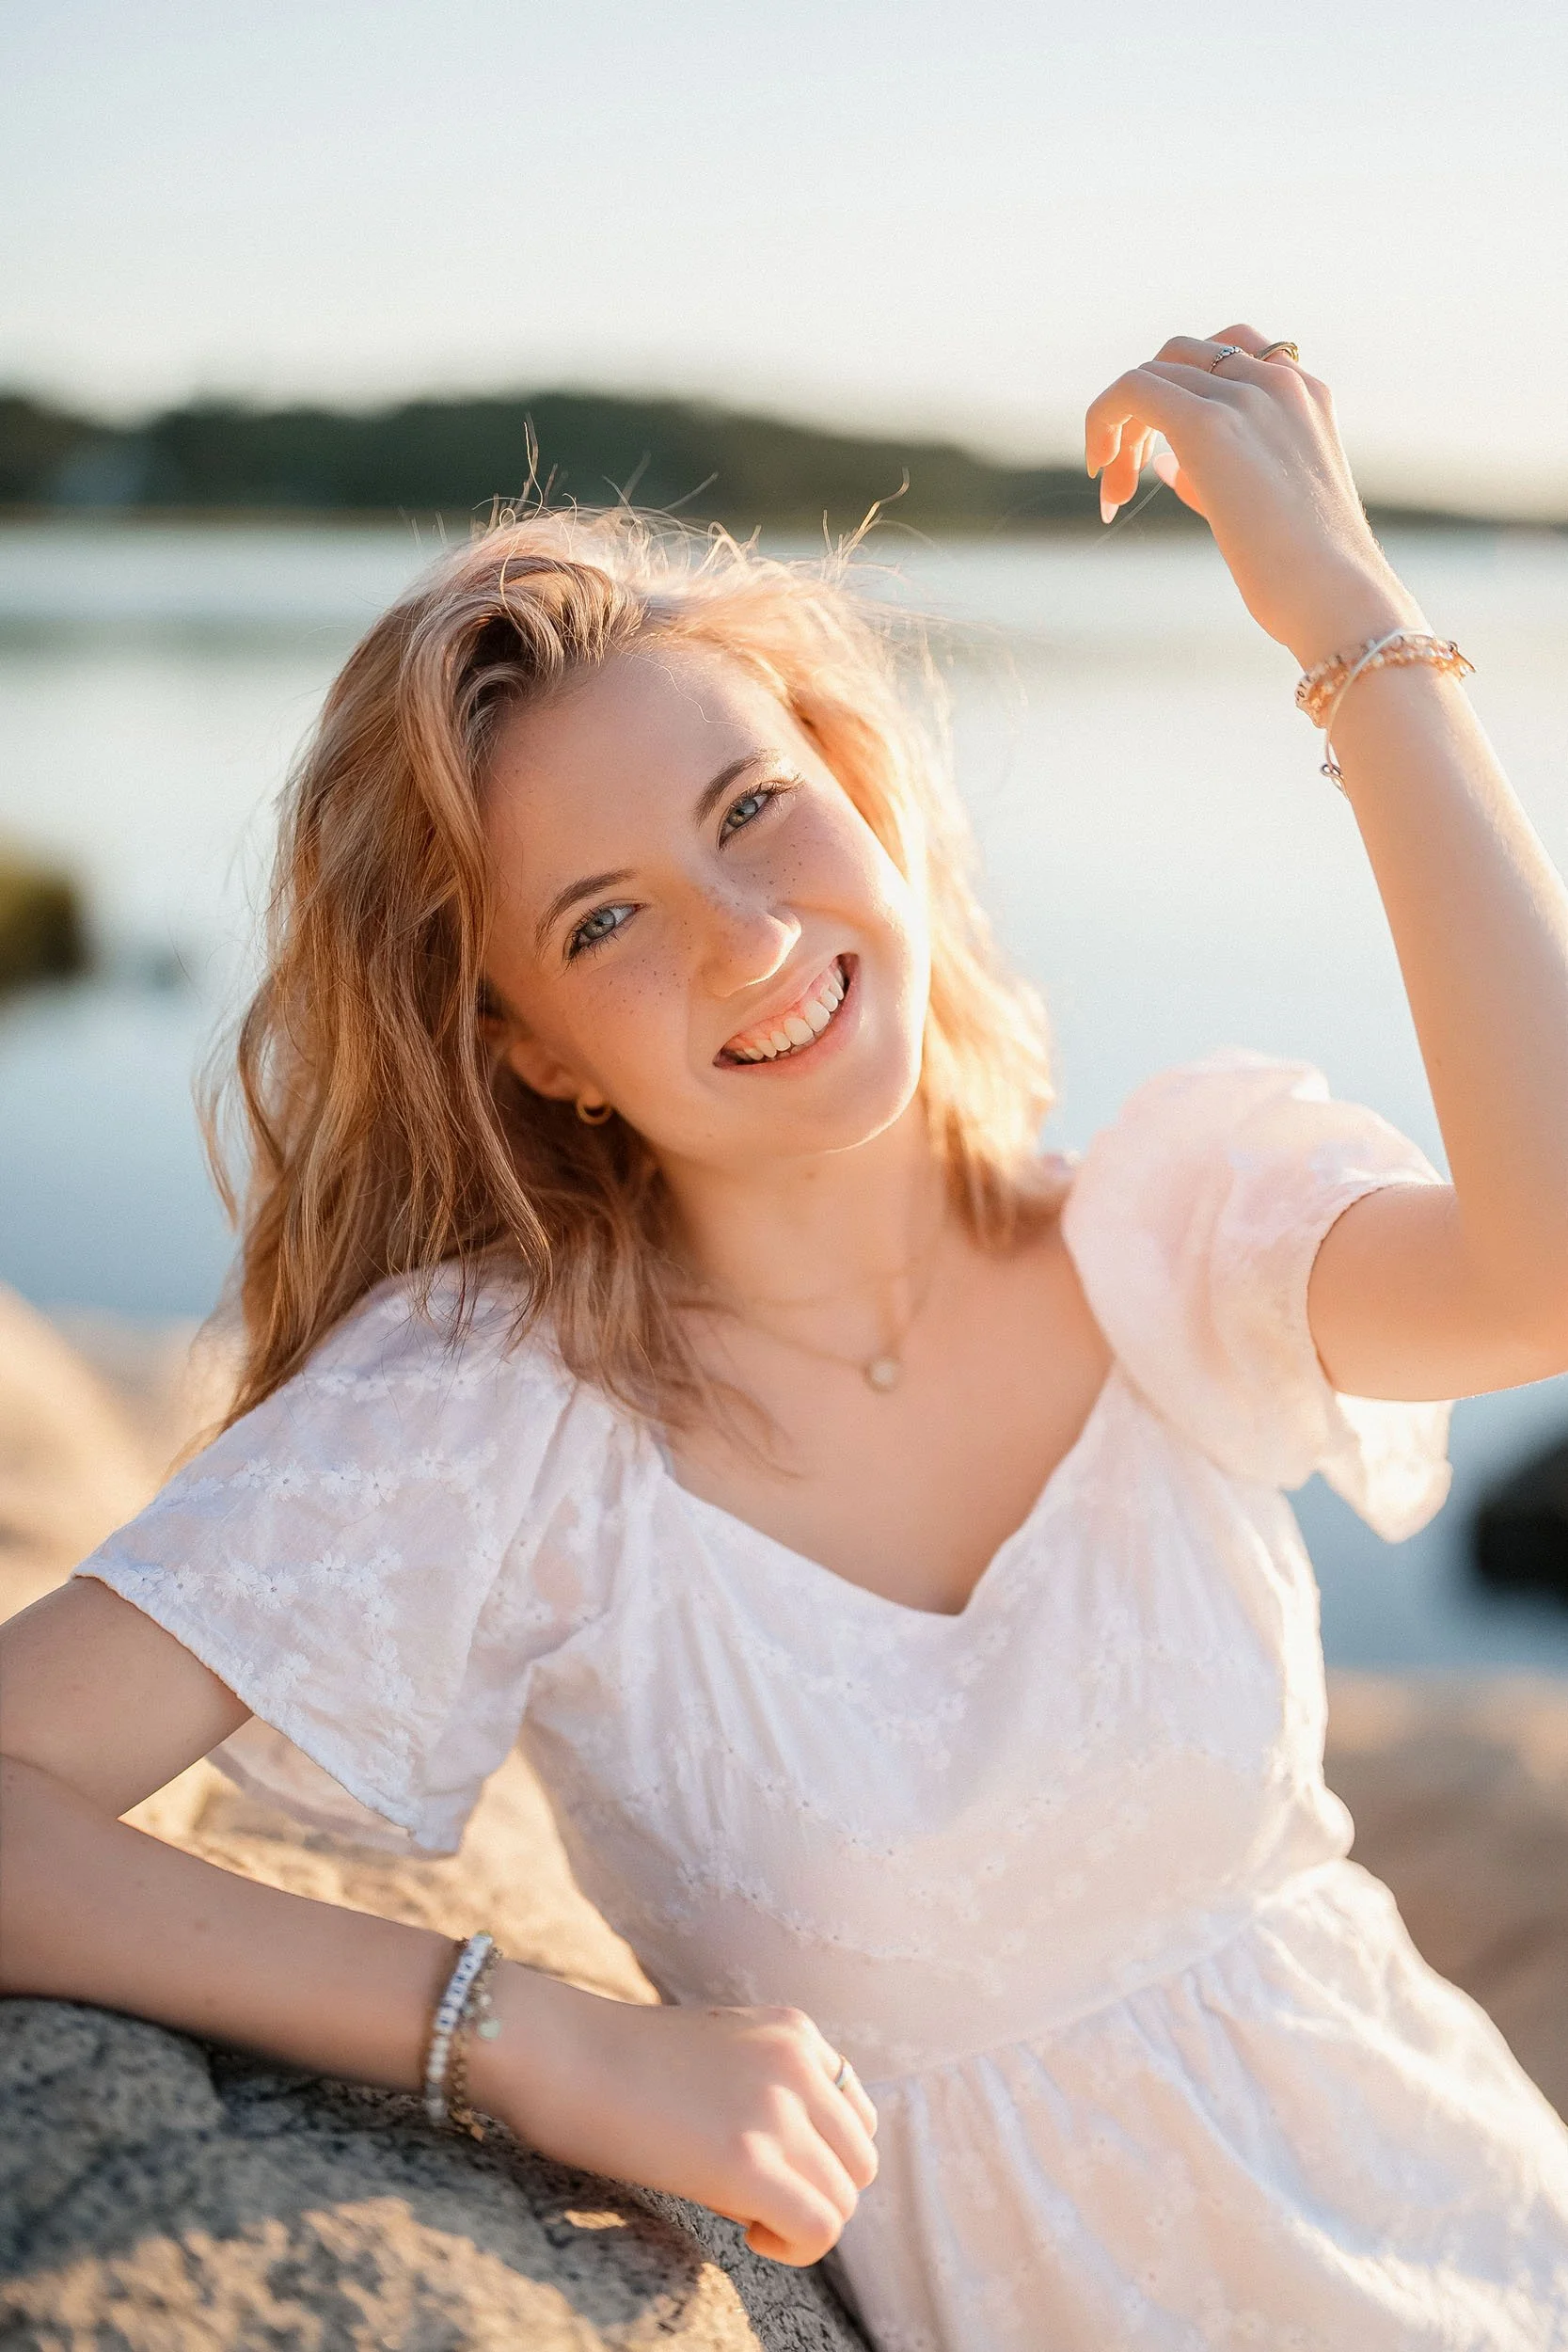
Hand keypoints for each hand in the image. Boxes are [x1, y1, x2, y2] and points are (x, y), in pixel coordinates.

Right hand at [483, 1970, 878, 2265]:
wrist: (561, 2054)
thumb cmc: (619, 2062)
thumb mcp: (720, 2050)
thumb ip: (770, 2086)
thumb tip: (799, 2166)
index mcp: (794, 2028)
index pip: (855, 2113)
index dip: (818, 2155)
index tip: (768, 2165)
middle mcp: (798, 2061)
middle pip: (858, 2161)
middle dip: (815, 2191)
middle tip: (755, 2198)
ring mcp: (777, 2108)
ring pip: (844, 2199)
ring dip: (802, 2220)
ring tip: (744, 2212)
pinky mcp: (749, 2160)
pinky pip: (820, 2227)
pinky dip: (794, 2246)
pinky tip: (747, 2232)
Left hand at [1085, 323, 1423, 670]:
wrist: (1336, 598)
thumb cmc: (1310, 577)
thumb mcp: (1270, 509)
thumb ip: (1221, 476)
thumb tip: (1167, 464)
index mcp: (1305, 396)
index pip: (1226, 360)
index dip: (1178, 400)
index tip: (1152, 463)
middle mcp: (1279, 382)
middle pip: (1183, 360)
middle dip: (1144, 411)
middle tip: (1124, 479)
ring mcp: (1247, 397)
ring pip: (1153, 373)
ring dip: (1120, 426)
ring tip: (1113, 488)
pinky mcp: (1208, 424)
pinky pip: (1133, 389)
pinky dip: (1103, 420)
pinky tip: (1102, 473)